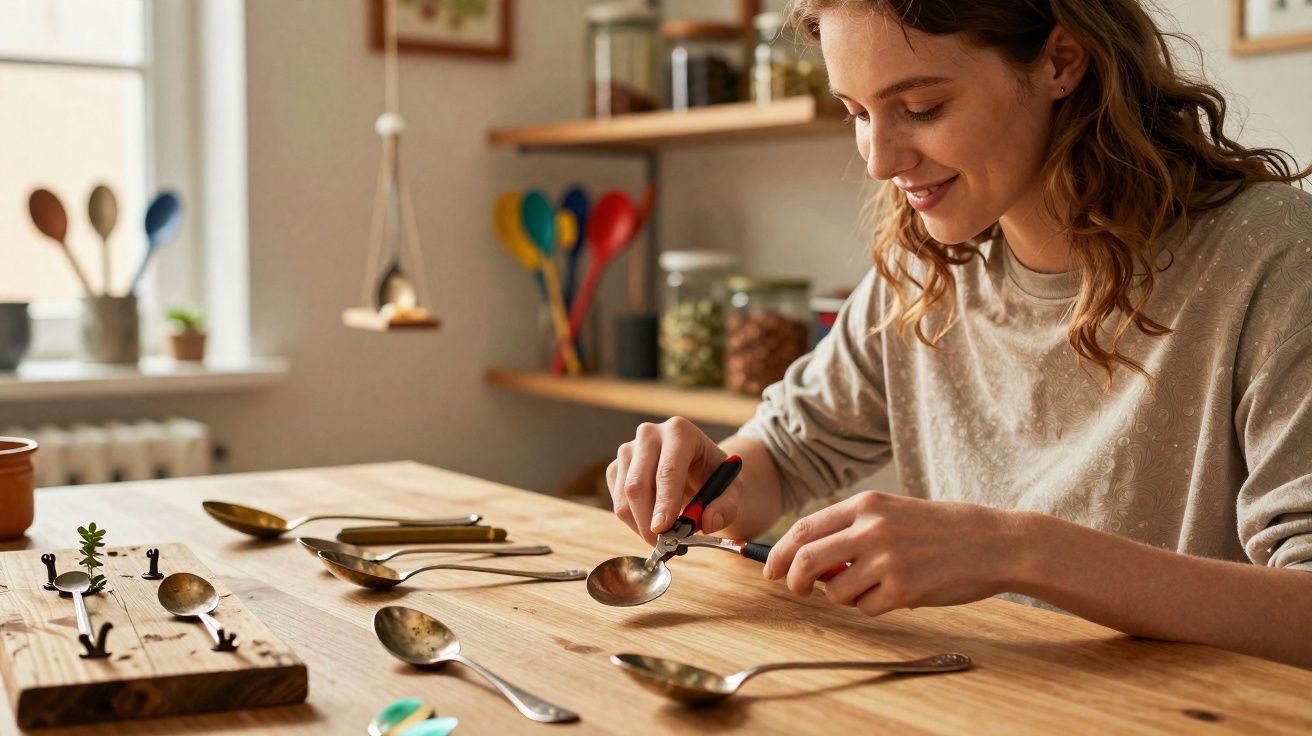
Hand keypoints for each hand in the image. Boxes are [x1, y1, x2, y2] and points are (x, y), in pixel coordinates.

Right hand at [606, 417, 743, 545]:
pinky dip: (632, 520)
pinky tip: (651, 522)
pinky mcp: (617, 466)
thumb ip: (726, 506)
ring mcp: (628, 449)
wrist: (696, 466)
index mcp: (680, 432)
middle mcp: (649, 434)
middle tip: (662, 544)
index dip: (664, 503)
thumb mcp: (732, 489)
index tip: (663, 530)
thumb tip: (708, 522)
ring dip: (639, 523)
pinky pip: (616, 500)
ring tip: (661, 536)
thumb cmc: (712, 475)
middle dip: (647, 520)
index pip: (668, 470)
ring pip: (623, 495)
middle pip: (638, 483)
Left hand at [762, 491, 1027, 615]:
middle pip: (806, 560)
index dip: (781, 553)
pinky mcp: (904, 590)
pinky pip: (865, 609)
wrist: (994, 542)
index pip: (804, 529)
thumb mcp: (893, 513)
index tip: (772, 571)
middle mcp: (871, 529)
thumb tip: (810, 560)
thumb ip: (852, 530)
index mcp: (866, 505)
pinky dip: (872, 608)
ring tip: (872, 587)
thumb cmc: (942, 529)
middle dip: (794, 581)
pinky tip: (897, 594)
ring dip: (843, 597)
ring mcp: (887, 560)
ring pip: (835, 591)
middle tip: (797, 590)